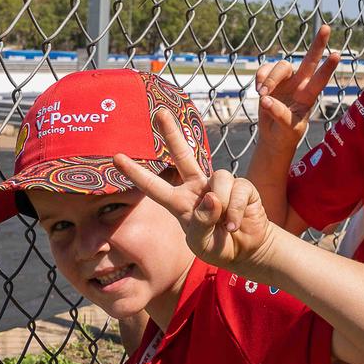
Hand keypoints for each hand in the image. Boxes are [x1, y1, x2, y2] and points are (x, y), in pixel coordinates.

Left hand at [114, 110, 272, 271]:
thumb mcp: (202, 242)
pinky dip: (235, 210)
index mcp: (180, 202)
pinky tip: (234, 225)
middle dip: (172, 133)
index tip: (116, 157)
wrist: (247, 251)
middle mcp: (197, 188)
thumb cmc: (217, 246)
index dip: (135, 173)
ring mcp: (219, 186)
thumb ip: (202, 222)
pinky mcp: (242, 187)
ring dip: (222, 204)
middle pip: (182, 155)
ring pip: (219, 177)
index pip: (154, 186)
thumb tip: (212, 197)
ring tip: (226, 226)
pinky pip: (237, 190)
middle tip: (160, 113)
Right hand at [256, 25, 340, 154]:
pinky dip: (260, 77)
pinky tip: (258, 89)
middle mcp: (300, 84)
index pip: (320, 80)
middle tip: (326, 27)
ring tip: (262, 94)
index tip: (336, 55)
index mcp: (308, 97)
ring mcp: (286, 80)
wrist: (275, 136)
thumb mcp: (287, 129)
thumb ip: (279, 114)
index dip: (327, 68)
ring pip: (281, 67)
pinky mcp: (271, 79)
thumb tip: (266, 99)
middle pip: (309, 60)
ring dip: (270, 79)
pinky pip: (265, 69)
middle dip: (317, 44)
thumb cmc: (286, 134)